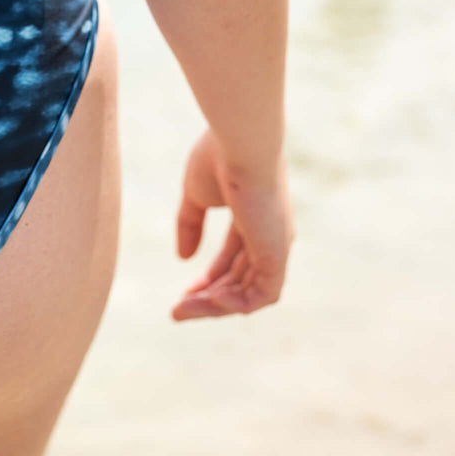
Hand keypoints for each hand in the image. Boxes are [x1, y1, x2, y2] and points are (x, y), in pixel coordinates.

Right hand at [172, 129, 292, 320]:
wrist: (240, 144)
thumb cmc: (218, 158)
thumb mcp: (195, 194)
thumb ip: (190, 223)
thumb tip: (184, 259)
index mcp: (254, 216)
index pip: (233, 258)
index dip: (208, 278)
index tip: (182, 294)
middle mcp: (270, 234)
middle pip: (239, 280)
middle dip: (207, 298)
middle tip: (177, 311)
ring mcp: (276, 245)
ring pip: (248, 293)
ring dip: (213, 306)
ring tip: (181, 311)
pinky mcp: (277, 254)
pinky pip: (261, 296)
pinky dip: (235, 304)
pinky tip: (209, 301)